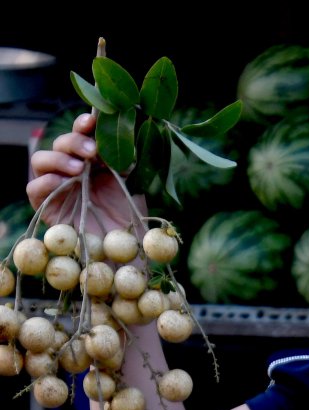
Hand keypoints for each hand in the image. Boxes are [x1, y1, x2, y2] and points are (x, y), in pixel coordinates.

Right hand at [27, 112, 140, 230]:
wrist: (128, 247)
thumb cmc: (131, 214)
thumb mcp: (130, 181)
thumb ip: (119, 157)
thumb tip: (109, 138)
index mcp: (90, 161)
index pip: (79, 135)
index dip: (81, 125)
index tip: (91, 120)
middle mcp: (71, 171)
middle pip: (59, 144)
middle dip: (74, 142)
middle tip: (91, 151)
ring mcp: (57, 187)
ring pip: (41, 161)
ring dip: (59, 159)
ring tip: (79, 169)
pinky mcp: (47, 207)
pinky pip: (34, 188)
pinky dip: (46, 181)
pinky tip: (63, 181)